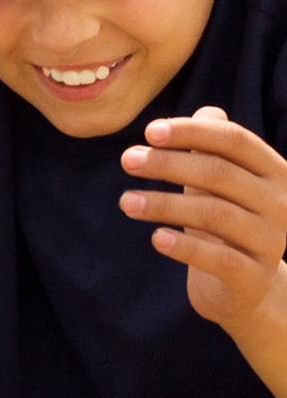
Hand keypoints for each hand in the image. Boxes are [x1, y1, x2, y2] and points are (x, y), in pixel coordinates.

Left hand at [122, 110, 286, 340]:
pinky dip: (185, 247)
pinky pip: (220, 259)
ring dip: (164, 204)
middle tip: (126, 160)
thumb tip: (206, 111)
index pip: (235, 140)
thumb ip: (214, 146)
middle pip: (220, 173)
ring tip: (126, 201)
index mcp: (275, 172)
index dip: (192, 132)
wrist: (245, 287)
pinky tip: (156, 238)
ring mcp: (271, 242)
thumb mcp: (220, 180)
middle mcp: (281, 204)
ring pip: (215, 214)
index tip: (147, 132)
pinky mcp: (255, 277)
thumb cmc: (226, 218)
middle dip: (168, 164)